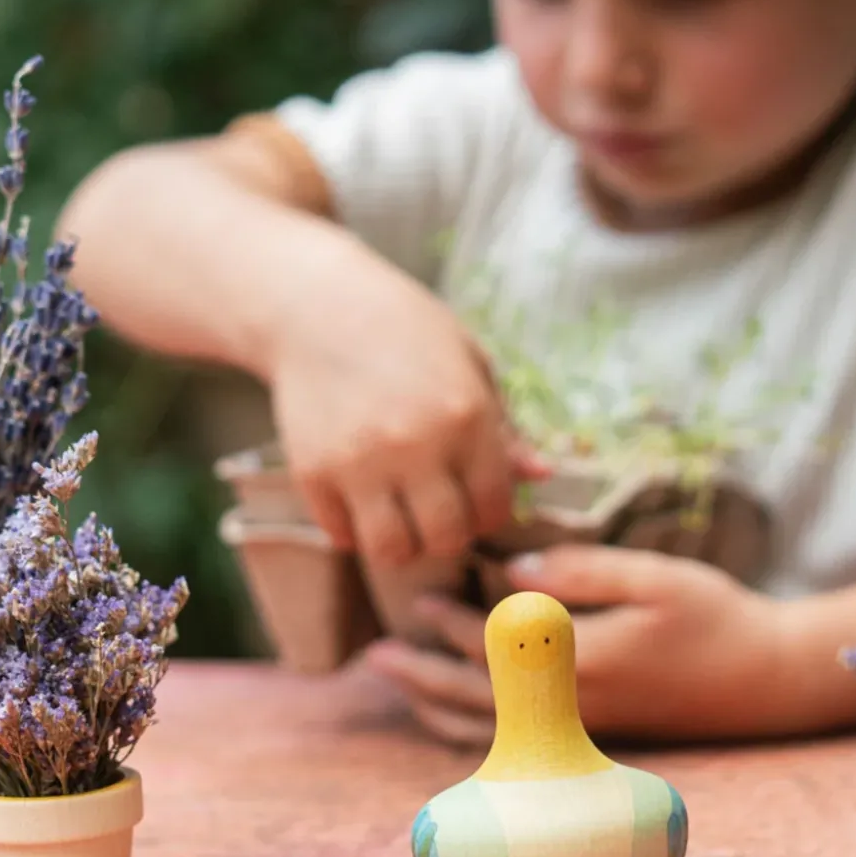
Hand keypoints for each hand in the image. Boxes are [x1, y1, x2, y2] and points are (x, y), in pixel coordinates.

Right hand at [269, 248, 546, 566]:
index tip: (476, 502)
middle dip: (449, 535)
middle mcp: (415, 444)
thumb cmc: (406, 332)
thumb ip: (503, 428)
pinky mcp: (313, 471)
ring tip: (401, 518)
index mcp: (465, 416)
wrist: (316, 306)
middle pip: (446, 538)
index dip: (489, 514)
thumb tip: (542, 475)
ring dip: (402, 544)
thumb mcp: (468, 364)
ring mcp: (359, 461)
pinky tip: (360, 500)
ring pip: (392, 551)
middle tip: (439, 513)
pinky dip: (354, 529)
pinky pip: (342, 535)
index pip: (493, 507)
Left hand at [364, 545, 786, 745]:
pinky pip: (511, 742)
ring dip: (436, 705)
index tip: (420, 592)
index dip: (450, 617)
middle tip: (373, 653)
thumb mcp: (657, 577)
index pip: (493, 643)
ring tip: (398, 683)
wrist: (763, 681)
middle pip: (473, 695)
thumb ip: (584, 570)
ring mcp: (578, 731)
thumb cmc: (716, 619)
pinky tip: (453, 707)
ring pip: (487, 729)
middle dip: (420, 672)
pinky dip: (471, 727)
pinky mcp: (588, 738)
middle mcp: (571, 708)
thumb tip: (512, 568)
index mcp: (583, 662)